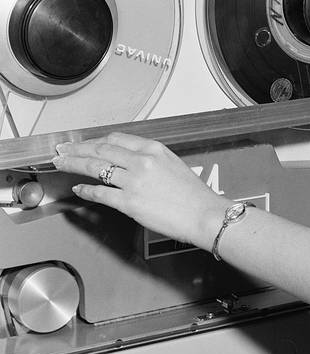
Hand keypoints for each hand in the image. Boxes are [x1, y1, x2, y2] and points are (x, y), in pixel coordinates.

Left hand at [53, 133, 227, 249]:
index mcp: (154, 149)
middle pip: (101, 149)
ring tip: (62, 164)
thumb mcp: (173, 164)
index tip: (85, 143)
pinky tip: (78, 188)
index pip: (116, 138)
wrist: (204, 214)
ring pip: (95, 167)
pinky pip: (100, 193)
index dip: (95, 140)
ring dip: (74, 165)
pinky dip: (86, 190)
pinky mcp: (129, 202)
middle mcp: (141, 161)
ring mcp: (133, 181)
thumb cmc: (193, 194)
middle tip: (63, 150)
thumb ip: (149, 159)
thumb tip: (127, 161)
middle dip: (77, 149)